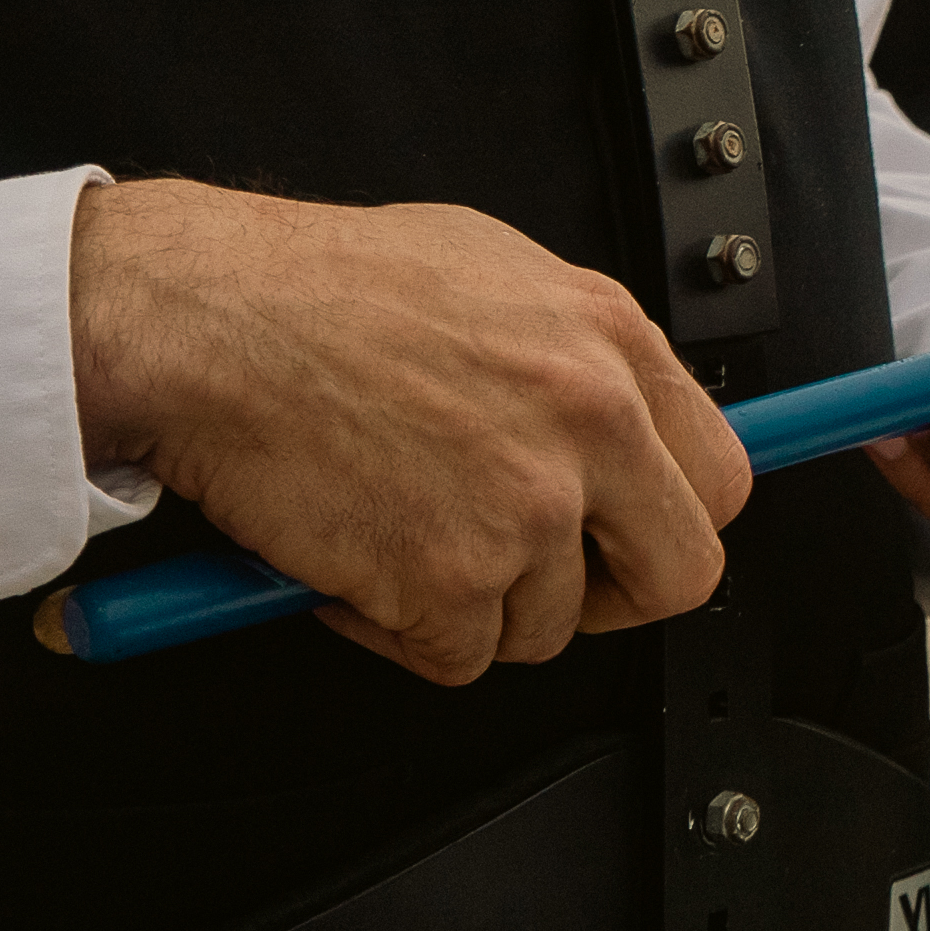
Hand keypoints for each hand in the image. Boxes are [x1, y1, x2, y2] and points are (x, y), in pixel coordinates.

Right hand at [69, 178, 754, 686]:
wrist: (210, 320)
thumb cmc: (320, 289)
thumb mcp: (490, 275)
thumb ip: (569, 354)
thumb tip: (613, 414)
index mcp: (611, 341)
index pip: (719, 478)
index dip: (668, 523)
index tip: (632, 540)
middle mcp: (590, 424)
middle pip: (678, 575)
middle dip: (608, 598)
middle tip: (535, 579)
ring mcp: (527, 509)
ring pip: (546, 625)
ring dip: (472, 604)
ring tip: (399, 532)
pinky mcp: (451, 581)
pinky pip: (454, 655)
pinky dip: (396, 629)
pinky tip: (353, 559)